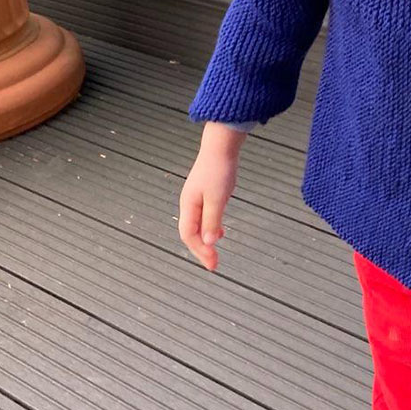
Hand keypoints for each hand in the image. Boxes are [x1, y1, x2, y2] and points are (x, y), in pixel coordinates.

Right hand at [178, 126, 242, 270]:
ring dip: (206, 239)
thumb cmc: (219, 169)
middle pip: (191, 232)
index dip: (200, 251)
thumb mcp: (217, 198)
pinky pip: (204, 215)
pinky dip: (211, 226)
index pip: (189, 235)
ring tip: (216, 251)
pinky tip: (220, 230)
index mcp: (189, 205)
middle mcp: (189, 203)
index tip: (212, 264)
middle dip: (202, 249)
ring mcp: (197, 196)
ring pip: (198, 224)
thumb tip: (210, 243)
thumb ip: (213, 220)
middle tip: (214, 264)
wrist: (221, 145)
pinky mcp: (205, 191)